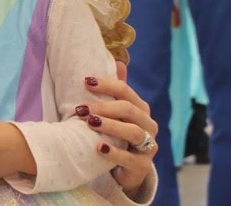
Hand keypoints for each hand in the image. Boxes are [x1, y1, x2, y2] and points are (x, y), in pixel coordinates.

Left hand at [77, 67, 157, 193]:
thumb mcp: (117, 113)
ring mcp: (148, 146)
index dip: (106, 84)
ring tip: (90, 123)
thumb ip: (117, 91)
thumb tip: (118, 61)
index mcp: (140, 108)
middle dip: (104, 107)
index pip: (125, 90)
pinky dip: (114, 153)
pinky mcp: (143, 165)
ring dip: (110, 126)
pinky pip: (130, 158)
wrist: (129, 169)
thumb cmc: (119, 135)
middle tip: (81, 108)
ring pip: (133, 132)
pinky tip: (99, 147)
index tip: (85, 81)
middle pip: (129, 109)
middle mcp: (148, 124)